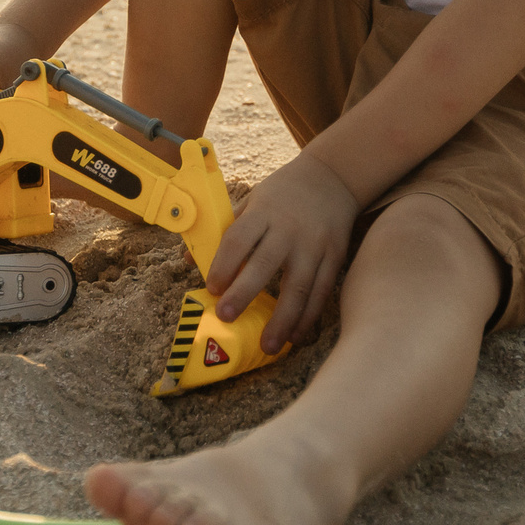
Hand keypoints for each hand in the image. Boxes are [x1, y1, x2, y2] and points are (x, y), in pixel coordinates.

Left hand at [207, 151, 358, 355]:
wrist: (332, 178)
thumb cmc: (282, 194)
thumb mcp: (251, 200)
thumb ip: (224, 230)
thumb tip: (189, 260)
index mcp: (263, 213)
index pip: (238, 239)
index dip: (223, 264)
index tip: (212, 287)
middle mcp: (289, 229)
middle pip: (265, 264)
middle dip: (244, 293)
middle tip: (226, 317)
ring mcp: (314, 245)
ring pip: (299, 286)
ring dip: (283, 319)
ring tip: (268, 346)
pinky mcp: (335, 256)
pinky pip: (322, 291)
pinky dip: (309, 316)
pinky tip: (296, 336)